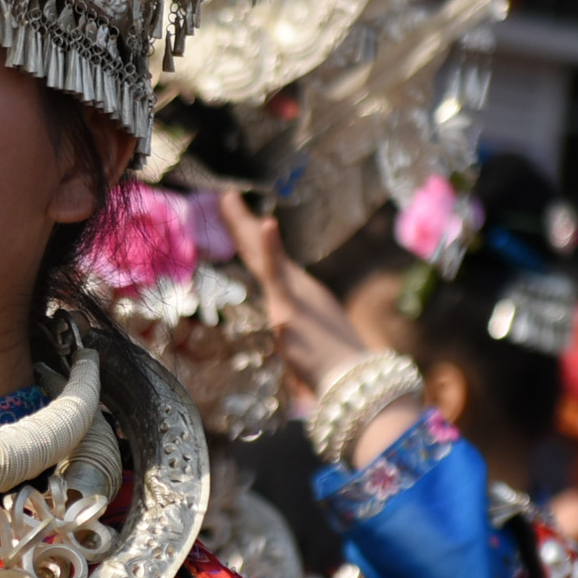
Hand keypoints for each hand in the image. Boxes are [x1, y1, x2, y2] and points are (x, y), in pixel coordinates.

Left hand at [221, 193, 384, 407]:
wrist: (352, 383)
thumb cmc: (336, 369)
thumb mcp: (309, 343)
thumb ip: (296, 328)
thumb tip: (285, 325)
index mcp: (296, 296)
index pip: (266, 263)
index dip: (250, 239)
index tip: (237, 215)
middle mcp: (294, 290)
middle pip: (259, 252)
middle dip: (240, 223)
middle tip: (225, 194)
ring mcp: (292, 296)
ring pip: (261, 255)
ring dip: (243, 225)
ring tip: (228, 198)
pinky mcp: (291, 308)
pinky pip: (277, 274)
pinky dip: (270, 248)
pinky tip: (265, 224)